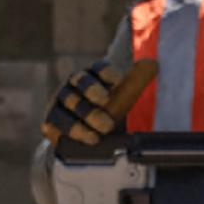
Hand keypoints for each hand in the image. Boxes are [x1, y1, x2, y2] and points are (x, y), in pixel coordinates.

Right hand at [41, 59, 158, 145]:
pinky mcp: (51, 120)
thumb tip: (152, 64)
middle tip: (106, 102)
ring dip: (85, 115)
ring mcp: (60, 101)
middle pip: (81, 81)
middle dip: (94, 91)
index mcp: (94, 75)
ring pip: (69, 102)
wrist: (87, 139)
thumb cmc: (108, 113)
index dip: (107, 73)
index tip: (117, 82)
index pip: (99, 68)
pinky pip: (57, 122)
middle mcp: (74, 84)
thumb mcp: (123, 99)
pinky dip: (73, 131)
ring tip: (102, 130)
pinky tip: (89, 138)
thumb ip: (135, 83)